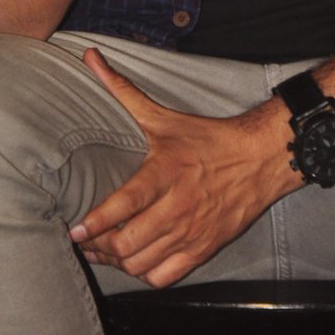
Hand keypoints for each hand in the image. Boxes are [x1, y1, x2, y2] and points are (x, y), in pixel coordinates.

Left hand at [69, 48, 300, 288]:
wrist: (258, 159)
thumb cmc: (204, 138)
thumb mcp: (162, 116)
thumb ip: (121, 90)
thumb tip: (89, 58)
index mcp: (166, 172)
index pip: (127, 203)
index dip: (98, 221)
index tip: (76, 230)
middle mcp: (179, 206)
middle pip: (130, 242)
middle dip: (101, 247)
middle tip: (87, 240)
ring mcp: (192, 232)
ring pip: (144, 264)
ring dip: (119, 263)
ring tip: (105, 251)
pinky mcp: (203, 249)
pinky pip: (165, 276)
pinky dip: (144, 274)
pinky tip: (136, 260)